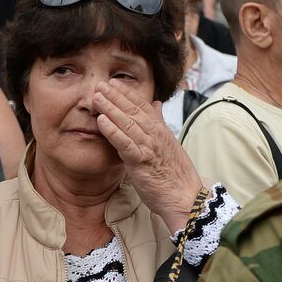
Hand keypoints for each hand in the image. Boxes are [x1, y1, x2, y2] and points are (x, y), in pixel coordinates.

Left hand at [92, 79, 202, 232]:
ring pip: (127, 123)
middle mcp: (155, 135)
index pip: (143, 105)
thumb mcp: (169, 144)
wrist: (185, 198)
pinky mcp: (141, 162)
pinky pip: (124, 143)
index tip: (113, 83)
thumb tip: (156, 104)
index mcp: (161, 130)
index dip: (127, 93)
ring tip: (96, 97)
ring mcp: (149, 147)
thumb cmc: (175, 174)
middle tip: (99, 84)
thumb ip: (160, 123)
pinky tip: (101, 121)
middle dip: (115, 96)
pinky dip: (113, 131)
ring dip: (110, 108)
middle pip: (133, 110)